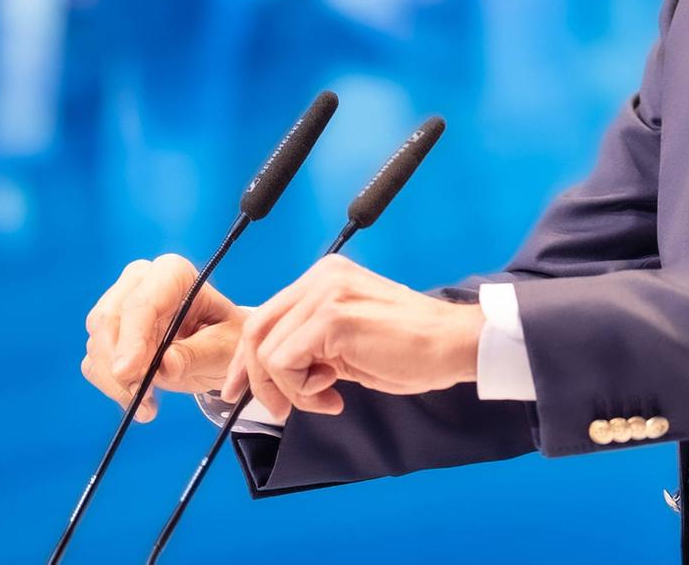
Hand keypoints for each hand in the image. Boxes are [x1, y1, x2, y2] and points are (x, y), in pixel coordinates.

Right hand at [81, 255, 248, 423]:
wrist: (218, 348)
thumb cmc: (225, 337)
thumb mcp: (225, 345)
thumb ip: (198, 353)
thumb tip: (166, 364)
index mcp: (172, 273)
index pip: (141, 302)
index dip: (132, 337)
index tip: (128, 372)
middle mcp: (140, 282)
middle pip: (108, 320)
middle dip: (120, 365)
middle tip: (144, 398)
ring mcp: (119, 307)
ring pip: (97, 344)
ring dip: (117, 383)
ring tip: (150, 405)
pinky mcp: (110, 336)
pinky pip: (95, 363)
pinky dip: (112, 389)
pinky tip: (141, 402)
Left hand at [223, 257, 481, 423]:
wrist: (450, 343)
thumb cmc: (408, 348)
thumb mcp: (348, 341)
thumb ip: (313, 344)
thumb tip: (272, 372)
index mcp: (323, 278)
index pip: (265, 315)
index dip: (246, 358)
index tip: (239, 390)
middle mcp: (320, 278)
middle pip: (256, 330)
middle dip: (255, 379)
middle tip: (280, 410)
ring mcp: (325, 294)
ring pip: (268, 353)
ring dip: (291, 390)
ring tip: (327, 396)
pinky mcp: (332, 318)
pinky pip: (286, 363)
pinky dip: (302, 391)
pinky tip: (333, 394)